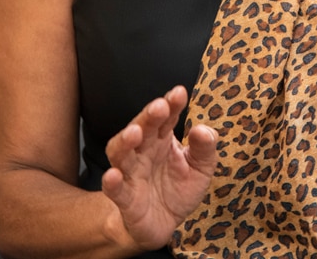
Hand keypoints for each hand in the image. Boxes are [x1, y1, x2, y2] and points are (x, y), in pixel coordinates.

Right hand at [101, 85, 217, 250]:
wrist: (164, 224)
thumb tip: (203, 130)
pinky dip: (111, 182)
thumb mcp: (201, 168)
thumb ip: (205, 148)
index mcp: (163, 139)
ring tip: (134, 133)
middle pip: (142, 128)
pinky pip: (116, 189)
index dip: (171, 104)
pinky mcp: (125, 200)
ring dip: (125, 141)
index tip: (179, 93)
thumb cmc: (180, 188)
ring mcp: (132, 174)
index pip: (166, 117)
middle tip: (159, 106)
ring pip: (121, 153)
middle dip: (148, 117)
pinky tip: (113, 175)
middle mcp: (144, 151)